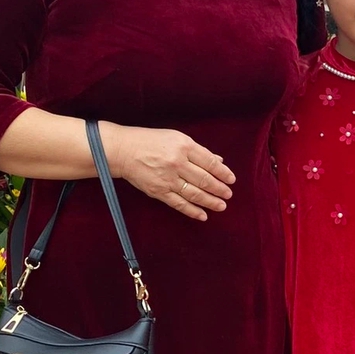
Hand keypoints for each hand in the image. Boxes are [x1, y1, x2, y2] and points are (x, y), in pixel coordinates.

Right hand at [99, 123, 233, 220]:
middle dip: (219, 189)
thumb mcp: (176, 138)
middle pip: (204, 179)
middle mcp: (177, 162)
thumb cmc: (150, 141)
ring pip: (194, 194)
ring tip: (221, 206)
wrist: (123, 150)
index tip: (231, 180)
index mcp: (184, 146)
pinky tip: (203, 215)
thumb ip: (198, 151)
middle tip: (228, 194)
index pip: (210, 162)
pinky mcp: (158, 191)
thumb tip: (218, 160)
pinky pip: (179, 204)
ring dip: (210, 202)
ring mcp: (167, 178)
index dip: (223, 173)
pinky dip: (192, 211)